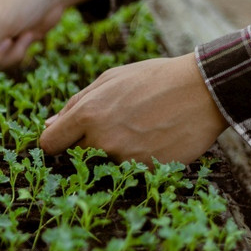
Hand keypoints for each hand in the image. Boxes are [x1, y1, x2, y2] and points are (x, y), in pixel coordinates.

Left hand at [40, 54, 228, 164]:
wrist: (204, 91)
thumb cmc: (154, 79)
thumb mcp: (109, 80)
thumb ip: (74, 104)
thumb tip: (46, 126)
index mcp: (86, 114)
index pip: (49, 144)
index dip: (55, 142)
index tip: (65, 140)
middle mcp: (101, 140)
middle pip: (77, 155)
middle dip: (88, 144)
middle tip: (116, 126)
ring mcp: (124, 158)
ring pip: (105, 163)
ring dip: (116, 152)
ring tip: (141, 128)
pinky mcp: (146, 170)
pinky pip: (132, 170)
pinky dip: (140, 158)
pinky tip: (157, 139)